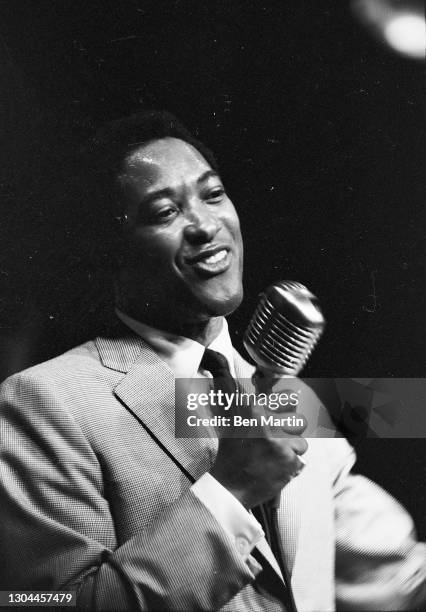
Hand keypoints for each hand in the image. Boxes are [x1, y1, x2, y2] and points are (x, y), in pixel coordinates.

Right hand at [210, 378, 307, 508]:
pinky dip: (290, 466)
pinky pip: (301, 460)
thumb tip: (227, 376)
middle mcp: (268, 423)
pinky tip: (274, 468)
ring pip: (302, 443)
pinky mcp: (289, 462)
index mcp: (254, 410)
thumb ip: (239, 400)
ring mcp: (280, 443)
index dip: (290, 403)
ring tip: (273, 457)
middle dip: (291, 431)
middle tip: (278, 439)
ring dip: (291, 451)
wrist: (228, 488)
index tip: (289, 405)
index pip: (289, 397)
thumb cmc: (230, 455)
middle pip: (300, 420)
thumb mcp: (231, 423)